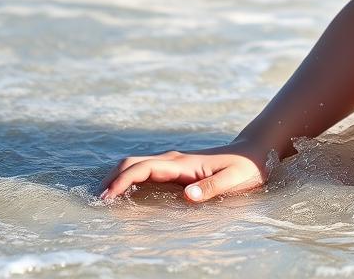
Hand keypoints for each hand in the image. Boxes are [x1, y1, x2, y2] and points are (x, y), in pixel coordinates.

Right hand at [99, 138, 272, 202]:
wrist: (256, 151)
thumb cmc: (246, 167)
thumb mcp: (234, 179)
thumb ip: (211, 187)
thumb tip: (187, 196)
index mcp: (183, 163)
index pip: (143, 168)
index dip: (122, 181)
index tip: (106, 198)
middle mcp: (174, 159)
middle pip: (133, 162)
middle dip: (112, 178)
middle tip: (97, 201)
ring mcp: (175, 162)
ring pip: (138, 164)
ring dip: (118, 178)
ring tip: (104, 199)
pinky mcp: (177, 167)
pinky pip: (147, 171)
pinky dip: (130, 179)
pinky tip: (125, 194)